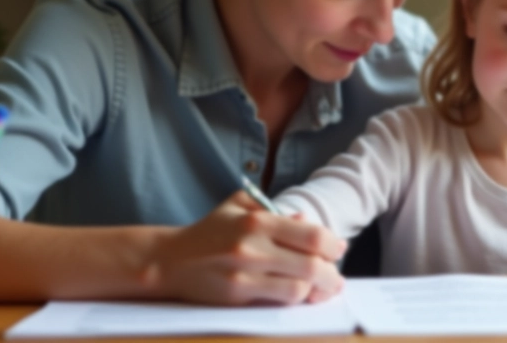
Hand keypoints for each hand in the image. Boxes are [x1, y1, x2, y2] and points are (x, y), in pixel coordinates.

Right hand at [142, 191, 346, 304]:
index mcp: (258, 219)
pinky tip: (300, 295)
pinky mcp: (237, 294)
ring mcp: (245, 272)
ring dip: (319, 290)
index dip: (332, 244)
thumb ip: (274, 210)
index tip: (337, 249)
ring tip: (324, 288)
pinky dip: (296, 298)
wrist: (169, 259)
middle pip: (312, 263)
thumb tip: (305, 221)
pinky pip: (279, 300)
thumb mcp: (239, 206)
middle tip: (335, 275)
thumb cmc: (209, 231)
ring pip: (300, 286)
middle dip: (332, 272)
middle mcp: (253, 245)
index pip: (312, 234)